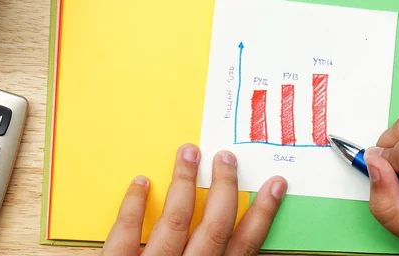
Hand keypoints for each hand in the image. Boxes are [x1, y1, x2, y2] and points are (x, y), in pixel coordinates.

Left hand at [103, 144, 287, 255]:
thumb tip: (239, 251)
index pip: (244, 247)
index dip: (262, 214)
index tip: (274, 186)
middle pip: (212, 227)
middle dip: (223, 189)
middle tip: (226, 157)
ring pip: (175, 220)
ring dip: (185, 183)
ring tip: (189, 152)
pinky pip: (124, 232)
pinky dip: (133, 205)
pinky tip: (142, 181)